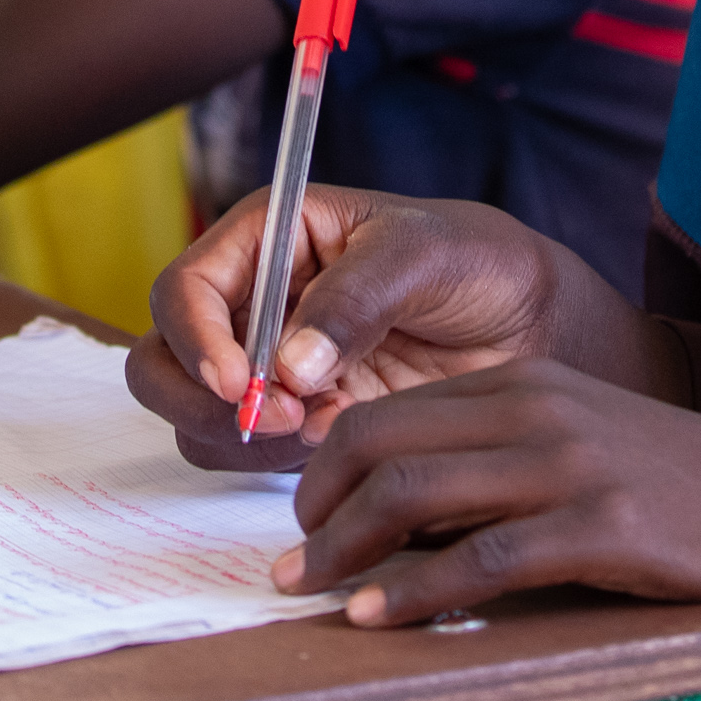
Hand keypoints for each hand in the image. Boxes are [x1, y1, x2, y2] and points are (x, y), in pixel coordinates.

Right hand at [129, 187, 633, 465]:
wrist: (536, 332)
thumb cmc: (482, 264)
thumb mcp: (426, 253)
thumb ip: (357, 297)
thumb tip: (290, 365)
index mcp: (270, 237)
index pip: (184, 287)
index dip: (197, 339)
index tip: (242, 384)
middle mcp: (255, 303)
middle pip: (164, 359)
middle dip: (202, 399)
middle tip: (275, 422)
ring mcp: (271, 368)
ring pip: (198, 417)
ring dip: (241, 437)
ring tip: (322, 427)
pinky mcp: (301, 423)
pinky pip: (250, 457)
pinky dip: (279, 463)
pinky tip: (341, 440)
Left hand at [273, 359, 700, 634]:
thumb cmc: (686, 497)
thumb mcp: (584, 448)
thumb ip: (500, 461)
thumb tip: (399, 516)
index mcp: (528, 381)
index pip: (390, 410)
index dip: (326, 467)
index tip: (301, 521)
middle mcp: (540, 408)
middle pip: (382, 442)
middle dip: (317, 507)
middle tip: (291, 562)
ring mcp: (571, 463)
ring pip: (414, 492)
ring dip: (346, 550)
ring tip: (313, 592)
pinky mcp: (602, 526)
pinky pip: (478, 559)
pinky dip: (413, 591)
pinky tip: (380, 616)